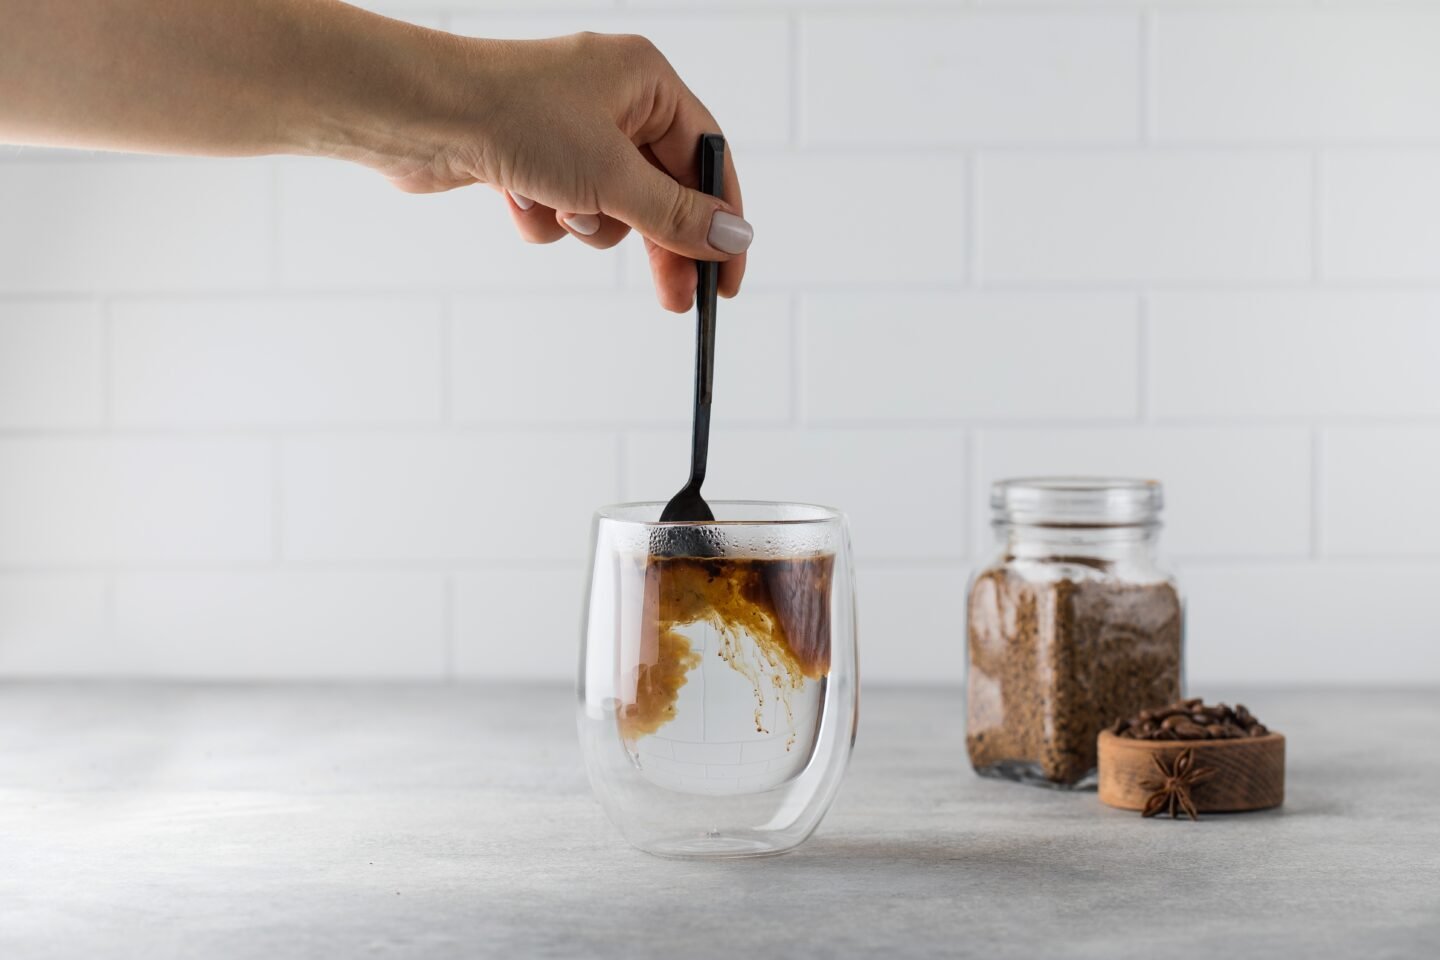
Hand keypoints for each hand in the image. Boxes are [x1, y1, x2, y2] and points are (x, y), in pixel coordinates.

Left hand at [369, 33, 751, 312]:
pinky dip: (545, 218)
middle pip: (661, 190)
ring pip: (611, 207)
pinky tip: (516, 199)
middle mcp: (612, 100)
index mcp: (645, 80)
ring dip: (586, 224)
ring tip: (557, 209)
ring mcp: (569, 131)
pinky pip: (563, 210)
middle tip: (673, 299)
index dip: (721, 219)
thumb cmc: (512, 117)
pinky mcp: (531, 159)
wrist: (415, 114)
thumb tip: (733, 238)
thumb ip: (677, 216)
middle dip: (658, 242)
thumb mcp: (612, 176)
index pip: (706, 157)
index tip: (726, 275)